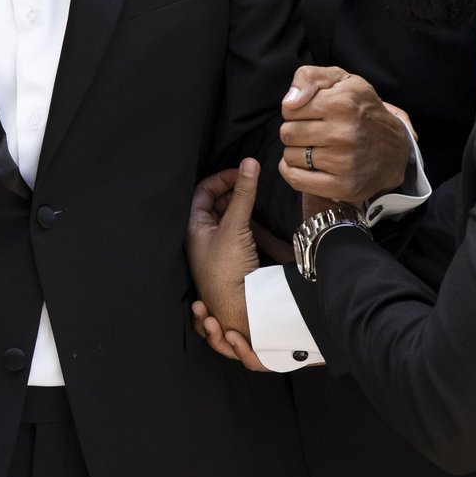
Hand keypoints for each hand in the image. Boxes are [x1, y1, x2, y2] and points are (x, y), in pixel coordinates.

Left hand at [186, 160, 267, 371]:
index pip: (203, 191)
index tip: (244, 173)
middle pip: (221, 205)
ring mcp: (222, 250)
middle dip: (240, 195)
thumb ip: (244, 194)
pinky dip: (264, 237)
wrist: (237, 313)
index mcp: (195, 227)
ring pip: (237, 223)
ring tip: (269, 208)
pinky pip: (250, 242)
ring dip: (254, 216)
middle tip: (257, 186)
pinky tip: (280, 241)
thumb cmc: (226, 271)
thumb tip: (250, 162)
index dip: (223, 178)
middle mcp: (206, 238)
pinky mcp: (239, 262)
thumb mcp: (235, 228)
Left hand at [279, 65, 412, 206]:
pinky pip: (297, 180)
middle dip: (295, 132)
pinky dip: (293, 172)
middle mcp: (345, 133)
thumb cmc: (361, 110)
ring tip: (317, 148)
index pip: (289, 109)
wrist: (395, 149)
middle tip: (314, 132)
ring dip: (297, 152)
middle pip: (287, 133)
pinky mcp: (343, 186)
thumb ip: (309, 77)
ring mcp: (344, 162)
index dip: (296, 111)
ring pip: (290, 156)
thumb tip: (289, 102)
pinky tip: (305, 166)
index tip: (312, 114)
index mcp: (342, 103)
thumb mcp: (341, 81)